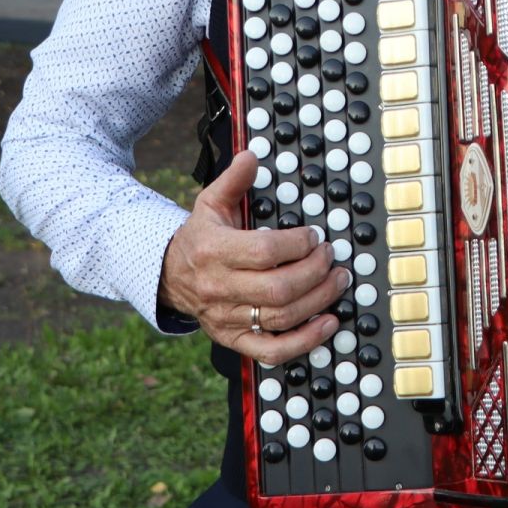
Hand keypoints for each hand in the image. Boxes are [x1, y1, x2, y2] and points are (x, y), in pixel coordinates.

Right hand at [158, 151, 351, 361]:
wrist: (169, 276)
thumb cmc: (200, 238)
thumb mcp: (210, 203)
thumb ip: (233, 180)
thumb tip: (252, 156)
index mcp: (214, 251)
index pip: (263, 252)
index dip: (296, 245)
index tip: (313, 236)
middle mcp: (219, 288)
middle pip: (277, 289)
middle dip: (314, 273)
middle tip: (332, 259)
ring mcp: (227, 317)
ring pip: (280, 318)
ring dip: (318, 301)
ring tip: (337, 282)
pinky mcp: (233, 339)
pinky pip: (272, 351)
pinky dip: (304, 342)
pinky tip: (327, 324)